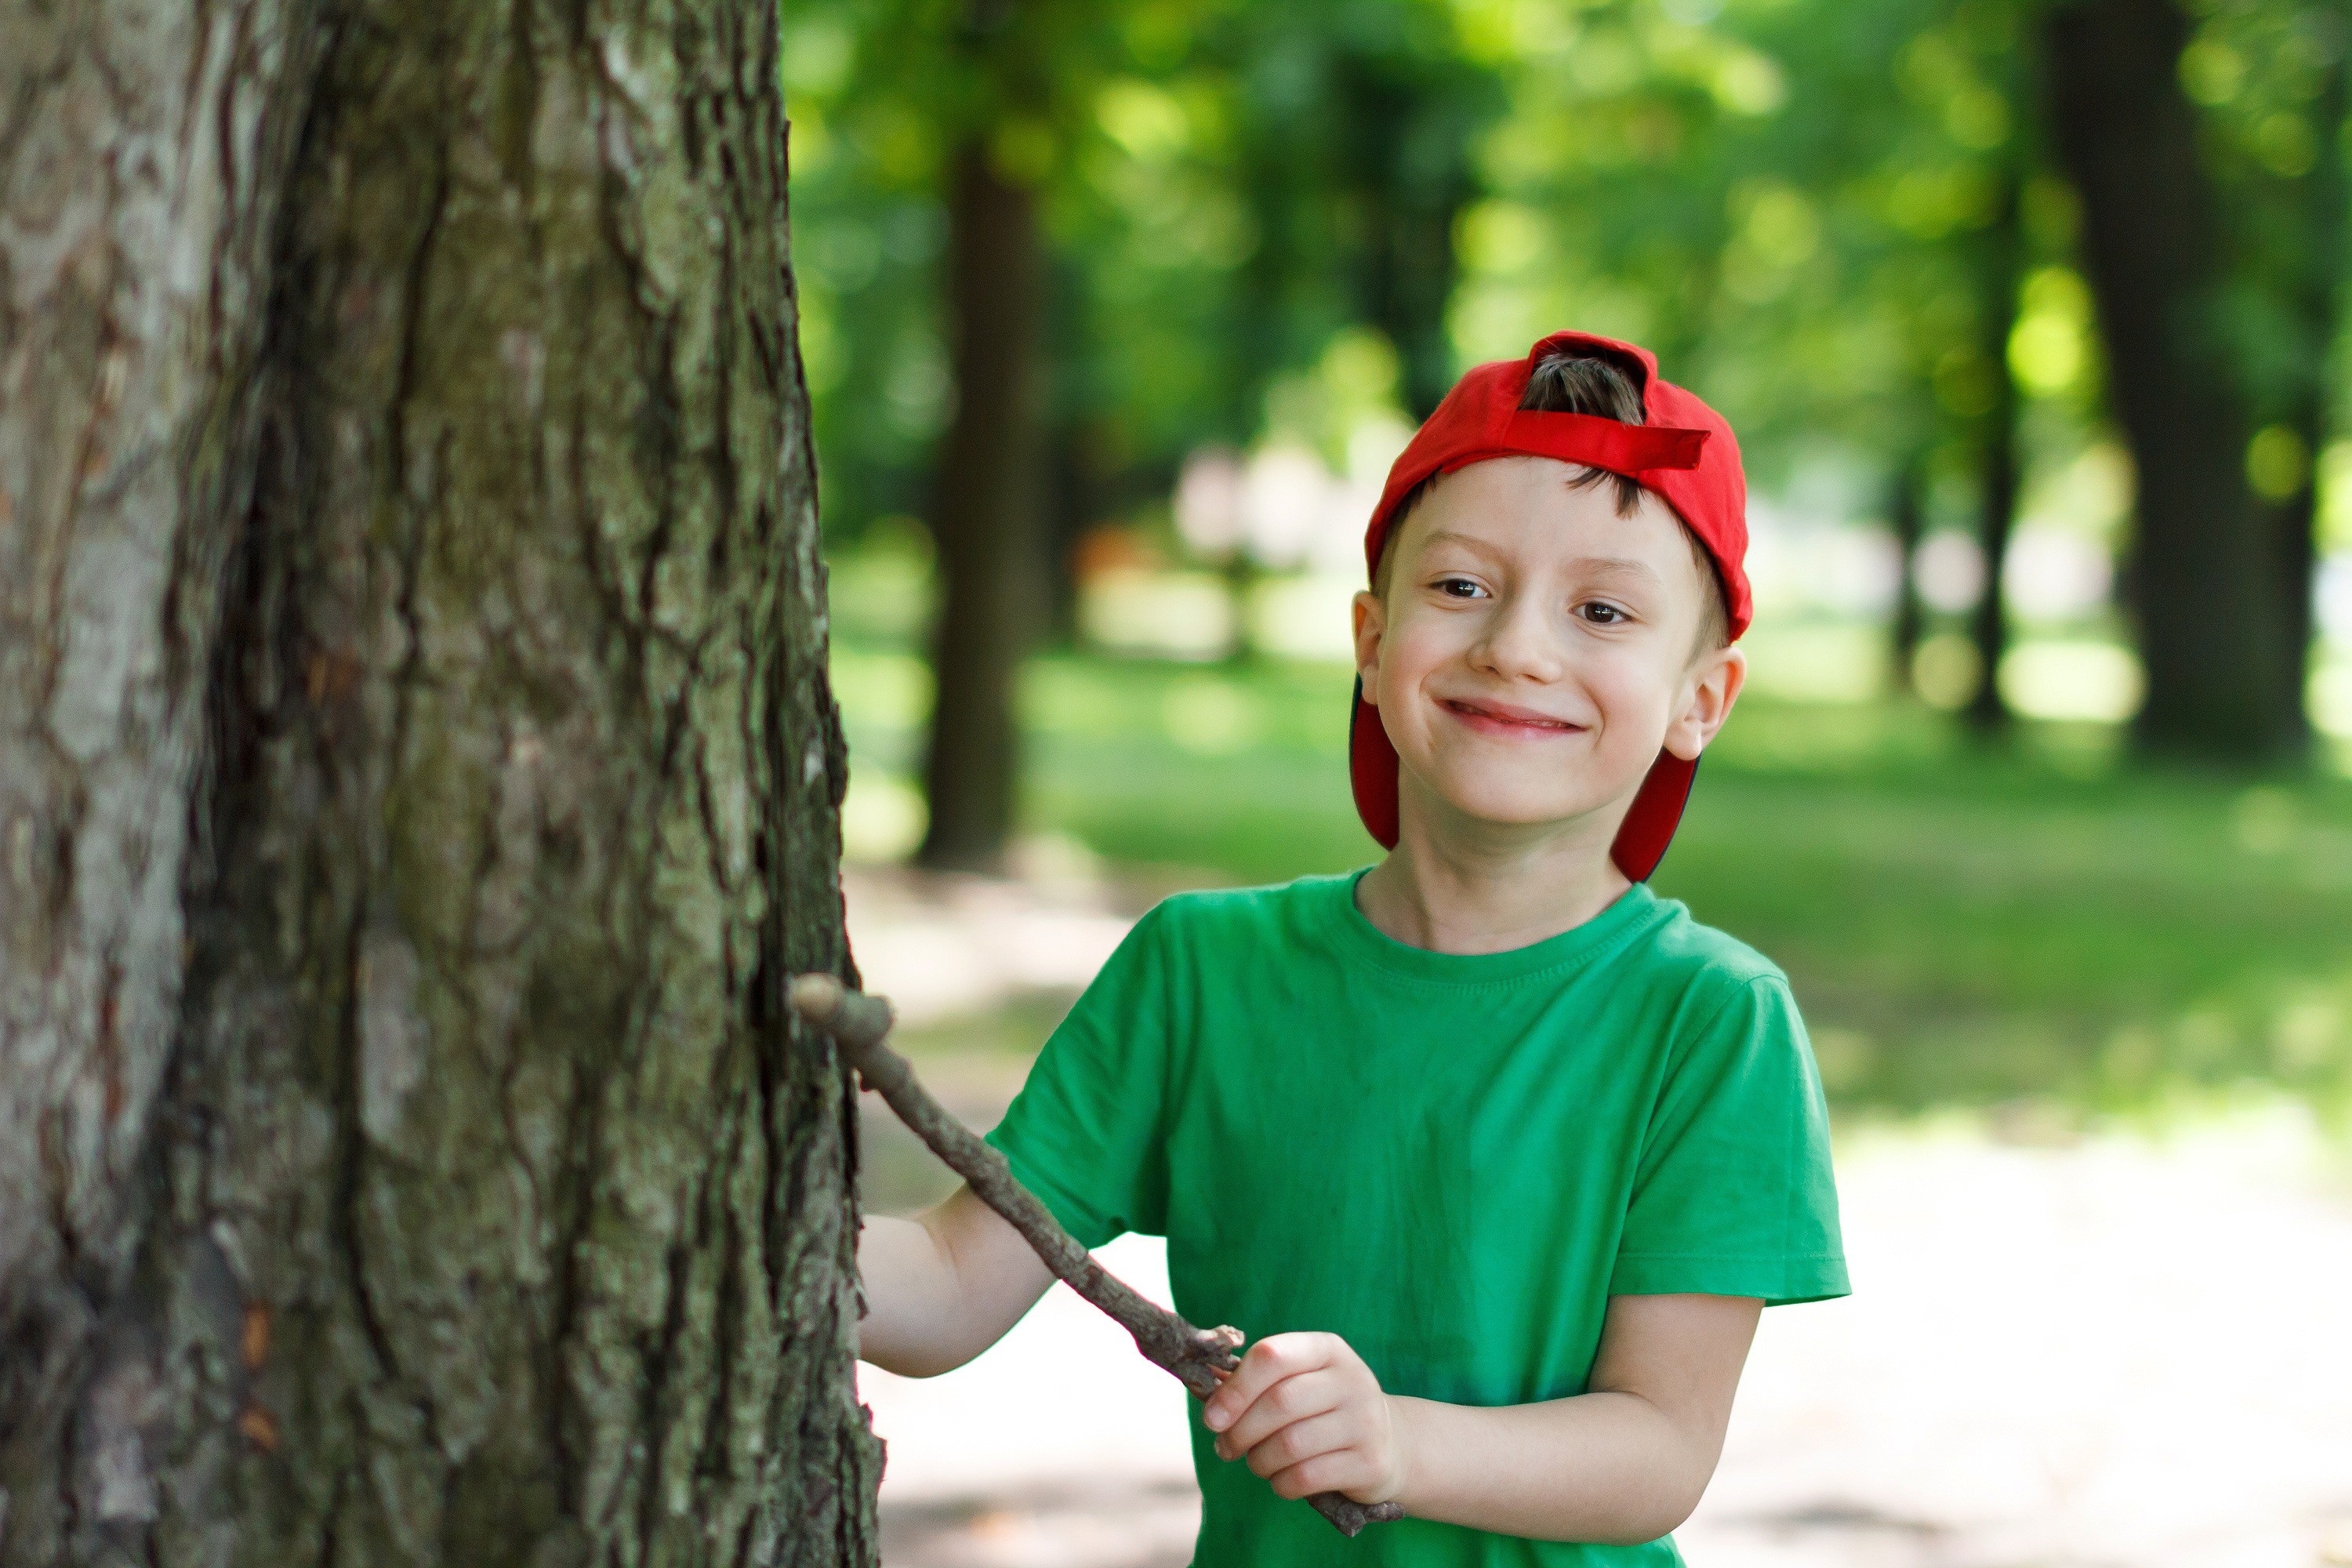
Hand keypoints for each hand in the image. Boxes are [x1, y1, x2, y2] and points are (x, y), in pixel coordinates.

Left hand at [1200, 1332, 1407, 1504]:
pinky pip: (1306, 1477)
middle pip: (1279, 1403)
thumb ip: (1255, 1382)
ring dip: (1259, 1461)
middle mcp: (1352, 1378)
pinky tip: (1281, 1480)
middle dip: (1240, 1431)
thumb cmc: (1323, 1410)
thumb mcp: (1299, 1382)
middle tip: (1226, 1448)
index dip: (1234, 1389)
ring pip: (1290, 1444)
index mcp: (1327, 1349)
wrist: (1389, 1443)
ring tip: (1257, 1463)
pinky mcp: (1370, 1462)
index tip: (1211, 1418)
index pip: (1272, 1356)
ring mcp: (1365, 1420)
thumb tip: (1206, 1391)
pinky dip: (1281, 1483)